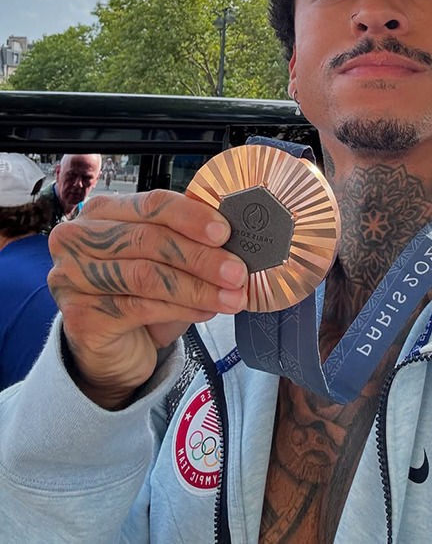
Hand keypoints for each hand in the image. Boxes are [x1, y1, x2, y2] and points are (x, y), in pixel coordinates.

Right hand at [48, 190, 246, 408]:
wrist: (115, 348)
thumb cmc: (141, 294)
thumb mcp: (165, 259)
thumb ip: (187, 240)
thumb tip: (232, 240)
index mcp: (102, 211)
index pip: (151, 204)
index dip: (192, 216)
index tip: (225, 232)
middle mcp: (78, 239)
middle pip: (149, 239)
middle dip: (201, 257)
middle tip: (237, 272)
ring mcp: (73, 277)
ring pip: (147, 276)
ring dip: (197, 287)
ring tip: (231, 297)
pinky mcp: (81, 316)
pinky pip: (141, 308)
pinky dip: (182, 309)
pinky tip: (206, 311)